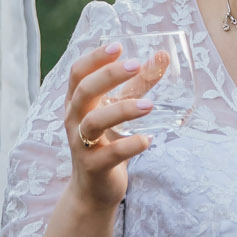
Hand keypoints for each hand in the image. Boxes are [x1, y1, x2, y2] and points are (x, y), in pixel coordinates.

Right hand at [64, 44, 154, 211]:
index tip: (117, 46)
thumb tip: (162, 56)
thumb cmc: (106, 141)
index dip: (94, 58)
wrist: (93, 190)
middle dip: (109, 76)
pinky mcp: (93, 167)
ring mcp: (80, 144)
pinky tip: (148, 139)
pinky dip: (130, 146)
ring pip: (94, 122)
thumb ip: (138, 85)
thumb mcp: (119, 110)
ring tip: (149, 104)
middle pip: (83, 92)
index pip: (77, 74)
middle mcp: (73, 121)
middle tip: (136, 65)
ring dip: (122, 110)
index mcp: (77, 103)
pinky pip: (109, 154)